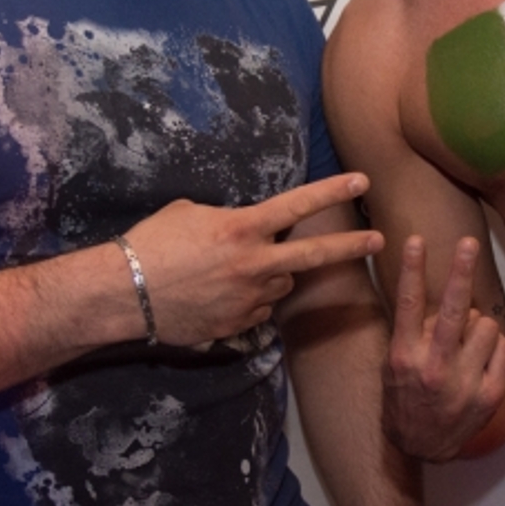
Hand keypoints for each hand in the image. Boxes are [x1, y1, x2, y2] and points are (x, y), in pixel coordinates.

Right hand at [122, 174, 383, 346]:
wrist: (125, 293)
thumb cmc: (151, 243)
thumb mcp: (190, 214)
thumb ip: (229, 219)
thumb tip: (245, 227)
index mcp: (242, 229)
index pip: (298, 205)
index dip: (332, 191)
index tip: (361, 181)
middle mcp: (253, 264)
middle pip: (314, 256)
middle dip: (351, 247)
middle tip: (379, 241)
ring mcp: (248, 298)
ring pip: (280, 284)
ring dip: (272, 275)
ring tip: (232, 270)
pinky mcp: (238, 324)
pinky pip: (258, 309)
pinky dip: (249, 300)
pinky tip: (218, 294)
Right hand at [384, 237, 504, 461]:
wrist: (419, 446)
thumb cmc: (406, 395)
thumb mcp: (396, 363)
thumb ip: (416, 332)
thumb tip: (446, 298)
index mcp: (405, 355)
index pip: (408, 304)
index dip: (413, 269)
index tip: (416, 240)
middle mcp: (433, 368)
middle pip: (452, 309)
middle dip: (461, 271)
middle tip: (469, 242)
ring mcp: (463, 383)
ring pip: (485, 325)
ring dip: (479, 325)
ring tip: (467, 342)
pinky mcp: (489, 396)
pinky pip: (503, 347)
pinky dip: (495, 346)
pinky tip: (482, 359)